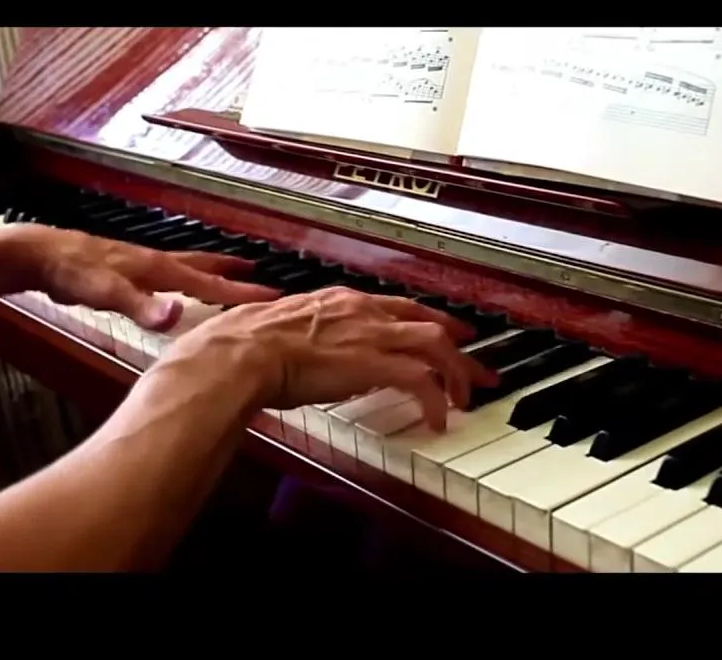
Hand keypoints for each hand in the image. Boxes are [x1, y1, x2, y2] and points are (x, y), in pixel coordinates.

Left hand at [22, 226, 280, 329]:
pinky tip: (176, 288)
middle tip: (260, 274)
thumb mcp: (108, 292)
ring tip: (228, 273)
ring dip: (210, 270)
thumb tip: (176, 315)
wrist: (39, 256)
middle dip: (231, 272)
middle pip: (202, 265)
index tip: (272, 295)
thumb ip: (142, 306)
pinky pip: (167, 276)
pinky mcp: (125, 273)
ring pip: (185, 267)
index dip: (240, 292)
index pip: (209, 282)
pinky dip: (184, 279)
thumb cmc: (72, 272)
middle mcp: (154, 264)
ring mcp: (140, 266)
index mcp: (158, 269)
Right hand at [162, 286, 499, 429]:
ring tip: (464, 400)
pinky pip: (421, 381)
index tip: (448, 334)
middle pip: (429, 324)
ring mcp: (371, 335)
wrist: (242, 351)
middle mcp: (364, 311)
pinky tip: (437, 421)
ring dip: (456, 374)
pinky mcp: (373, 363)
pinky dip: (435, 401)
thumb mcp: (286, 333)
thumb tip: (314, 359)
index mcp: (342, 301)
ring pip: (435, 346)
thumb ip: (311, 341)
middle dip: (460, 350)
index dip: (429, 321)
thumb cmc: (247, 346)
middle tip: (478, 372)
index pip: (400, 306)